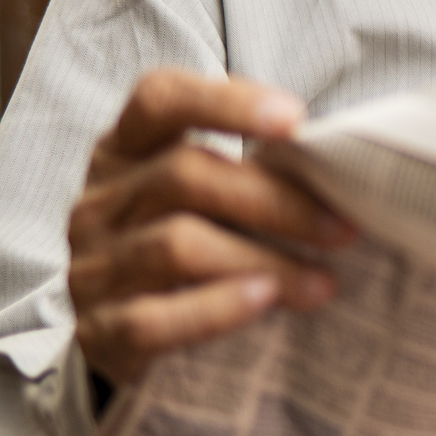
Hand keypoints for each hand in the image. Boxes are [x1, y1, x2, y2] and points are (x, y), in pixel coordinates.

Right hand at [68, 70, 355, 387]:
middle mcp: (101, 200)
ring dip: (265, 261)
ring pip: (177, 246)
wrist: (112, 335)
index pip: (160, 100)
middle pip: (185, 176)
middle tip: (343, 229)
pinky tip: (265, 302)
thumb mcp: (199, 194)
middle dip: (276, 201)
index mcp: (126, 149)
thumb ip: (248, 168)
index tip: (297, 120)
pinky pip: (154, 318)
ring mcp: (92, 266)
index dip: (226, 102)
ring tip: (323, 281)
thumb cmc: (182, 240)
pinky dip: (216, 308)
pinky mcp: (99, 330)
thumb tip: (343, 164)